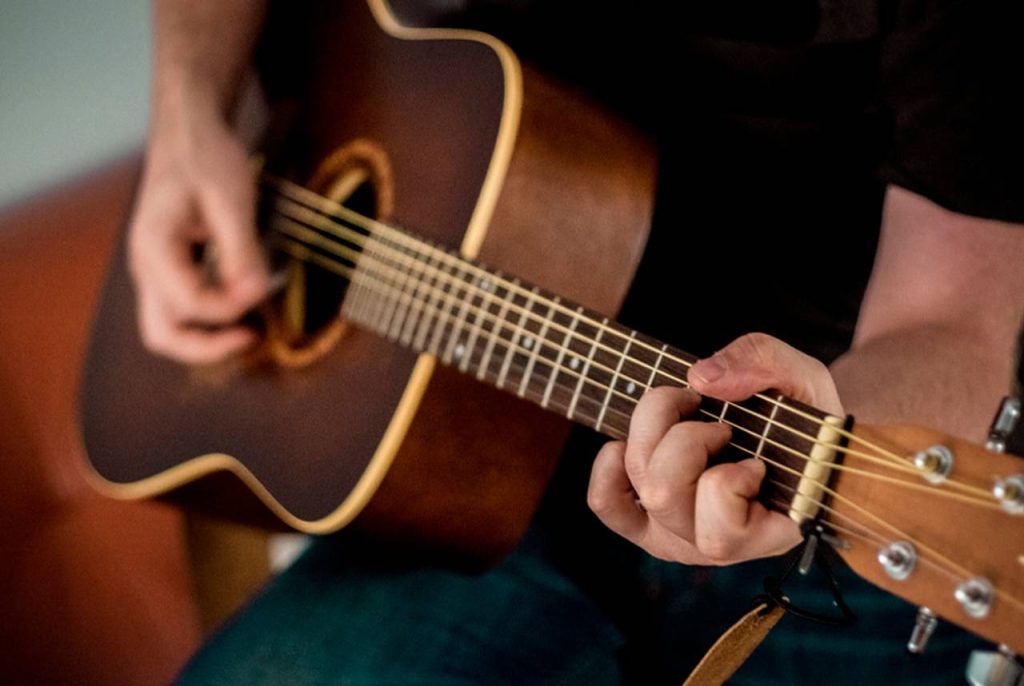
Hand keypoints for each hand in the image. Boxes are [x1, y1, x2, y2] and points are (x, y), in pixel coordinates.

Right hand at [128, 104, 268, 363]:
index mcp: (154, 248)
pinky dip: (208, 321)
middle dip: (208, 347)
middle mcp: (145, 267)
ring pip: (168, 329)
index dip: (231, 307)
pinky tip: (242, 307)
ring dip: (207, 339)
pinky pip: (181, 311)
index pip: (190, 304)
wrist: (188, 133)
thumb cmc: (206, 158)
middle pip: (163, 335)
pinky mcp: (170, 270)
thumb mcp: (231, 199)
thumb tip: (255, 294)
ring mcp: (154, 272)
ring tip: (250, 330)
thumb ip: (241, 249)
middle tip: (253, 337)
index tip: (262, 288)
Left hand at [587, 333, 843, 564]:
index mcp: (766, 534)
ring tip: (687, 416)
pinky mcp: (646, 521)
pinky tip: (630, 442)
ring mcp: (677, 535)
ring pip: (640, 487)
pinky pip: (607, 502)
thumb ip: (763, 364)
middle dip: (686, 437)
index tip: (756, 458)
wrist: (792, 435)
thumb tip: (701, 378)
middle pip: (663, 495)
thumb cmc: (803, 415)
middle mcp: (715, 546)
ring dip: (654, 434)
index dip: (731, 480)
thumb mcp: (802, 378)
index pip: (722, 533)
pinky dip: (609, 467)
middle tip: (719, 423)